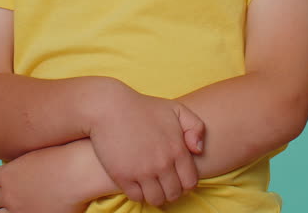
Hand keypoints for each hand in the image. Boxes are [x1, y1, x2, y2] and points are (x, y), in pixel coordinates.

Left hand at [0, 144, 88, 212]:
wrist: (82, 171)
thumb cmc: (67, 155)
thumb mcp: (38, 150)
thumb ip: (24, 159)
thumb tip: (21, 160)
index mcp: (8, 174)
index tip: (5, 178)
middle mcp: (10, 194)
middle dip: (0, 195)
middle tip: (14, 192)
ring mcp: (20, 210)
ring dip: (8, 209)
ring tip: (22, 203)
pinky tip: (36, 207)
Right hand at [87, 86, 205, 206]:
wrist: (109, 107)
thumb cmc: (143, 107)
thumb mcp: (176, 109)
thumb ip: (196, 127)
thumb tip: (198, 151)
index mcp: (177, 150)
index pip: (190, 182)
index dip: (185, 183)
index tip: (177, 178)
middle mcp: (162, 164)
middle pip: (174, 194)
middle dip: (170, 191)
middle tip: (162, 183)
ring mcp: (142, 171)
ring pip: (156, 199)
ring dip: (155, 195)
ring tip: (150, 185)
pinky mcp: (123, 176)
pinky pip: (136, 197)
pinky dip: (138, 193)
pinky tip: (136, 182)